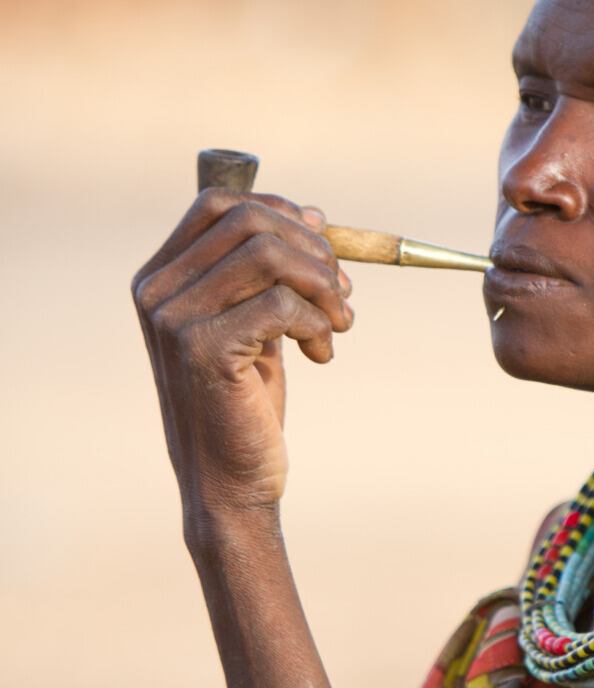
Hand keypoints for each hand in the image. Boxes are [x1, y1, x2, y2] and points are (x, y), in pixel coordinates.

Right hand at [132, 189, 351, 527]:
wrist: (231, 483)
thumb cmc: (245, 404)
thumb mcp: (255, 325)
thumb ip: (269, 275)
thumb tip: (314, 215)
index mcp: (161, 278)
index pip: (218, 203)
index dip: (281, 212)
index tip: (324, 243)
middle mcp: (157, 292)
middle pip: (248, 221)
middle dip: (312, 249)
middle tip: (342, 293)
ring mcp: (174, 320)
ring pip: (268, 257)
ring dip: (321, 286)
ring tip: (338, 325)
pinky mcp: (203, 350)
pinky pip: (281, 303)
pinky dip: (317, 323)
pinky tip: (321, 355)